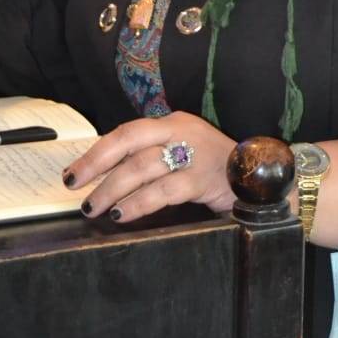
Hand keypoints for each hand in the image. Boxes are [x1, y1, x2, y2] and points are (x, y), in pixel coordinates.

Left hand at [62, 112, 236, 222]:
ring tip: (94, 207)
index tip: (74, 171)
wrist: (263, 177)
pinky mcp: (204, 178)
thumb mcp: (183, 155)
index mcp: (172, 123)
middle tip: (75, 186)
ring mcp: (193, 153)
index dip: (97, 152)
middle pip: (129, 142)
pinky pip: (164, 190)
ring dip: (112, 189)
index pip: (126, 132)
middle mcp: (180, 131)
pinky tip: (123, 214)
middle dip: (96, 164)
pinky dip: (139, 202)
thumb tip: (107, 180)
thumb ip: (152, 160)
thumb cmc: (216, 170)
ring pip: (142, 167)